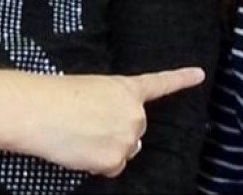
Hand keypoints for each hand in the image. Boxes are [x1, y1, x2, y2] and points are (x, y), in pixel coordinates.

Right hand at [31, 66, 204, 176]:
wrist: (42, 110)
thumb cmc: (59, 96)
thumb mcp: (93, 90)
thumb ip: (114, 106)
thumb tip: (118, 134)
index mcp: (127, 89)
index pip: (159, 83)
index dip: (181, 78)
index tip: (200, 74)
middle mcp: (135, 113)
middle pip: (134, 131)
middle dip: (116, 132)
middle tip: (88, 124)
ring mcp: (128, 136)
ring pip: (124, 151)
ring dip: (107, 149)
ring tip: (81, 135)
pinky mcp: (117, 159)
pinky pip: (111, 169)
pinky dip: (97, 165)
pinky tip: (81, 150)